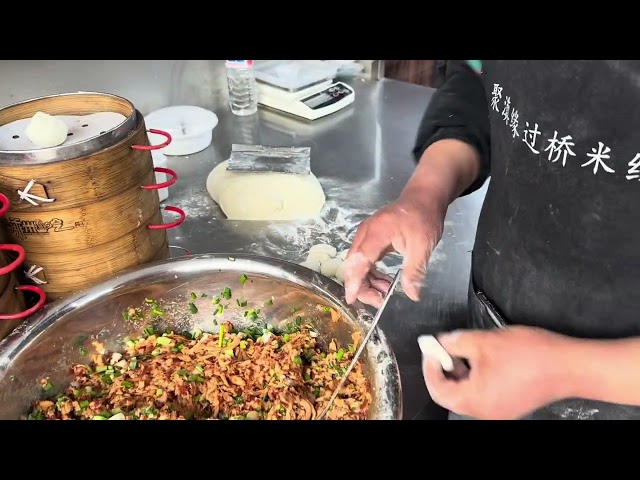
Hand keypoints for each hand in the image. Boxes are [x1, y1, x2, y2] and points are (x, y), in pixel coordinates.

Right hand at [343, 193, 446, 307]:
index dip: (355, 281)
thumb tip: (412, 295)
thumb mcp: (423, 247)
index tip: (352, 298)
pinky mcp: (369, 238)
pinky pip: (362, 259)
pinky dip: (370, 273)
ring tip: (384, 292)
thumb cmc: (423, 218)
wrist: (423, 198)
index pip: (360, 259)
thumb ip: (414, 271)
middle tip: (378, 301)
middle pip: (353, 264)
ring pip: (356, 263)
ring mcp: (365, 235)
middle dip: (361, 285)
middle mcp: (365, 233)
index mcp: (377, 232)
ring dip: (366, 281)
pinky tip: (383, 282)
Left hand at [422, 326, 571, 419]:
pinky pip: (483, 394)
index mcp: (474, 401)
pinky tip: (481, 360)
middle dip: (444, 370)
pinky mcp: (510, 405)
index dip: (430, 367)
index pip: (438, 390)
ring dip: (460, 373)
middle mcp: (485, 412)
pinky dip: (476, 378)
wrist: (569, 366)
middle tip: (445, 348)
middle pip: (451, 394)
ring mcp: (499, 411)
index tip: (431, 348)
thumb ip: (455, 342)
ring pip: (467, 394)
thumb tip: (439, 342)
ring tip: (463, 351)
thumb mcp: (484, 341)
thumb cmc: (528, 355)